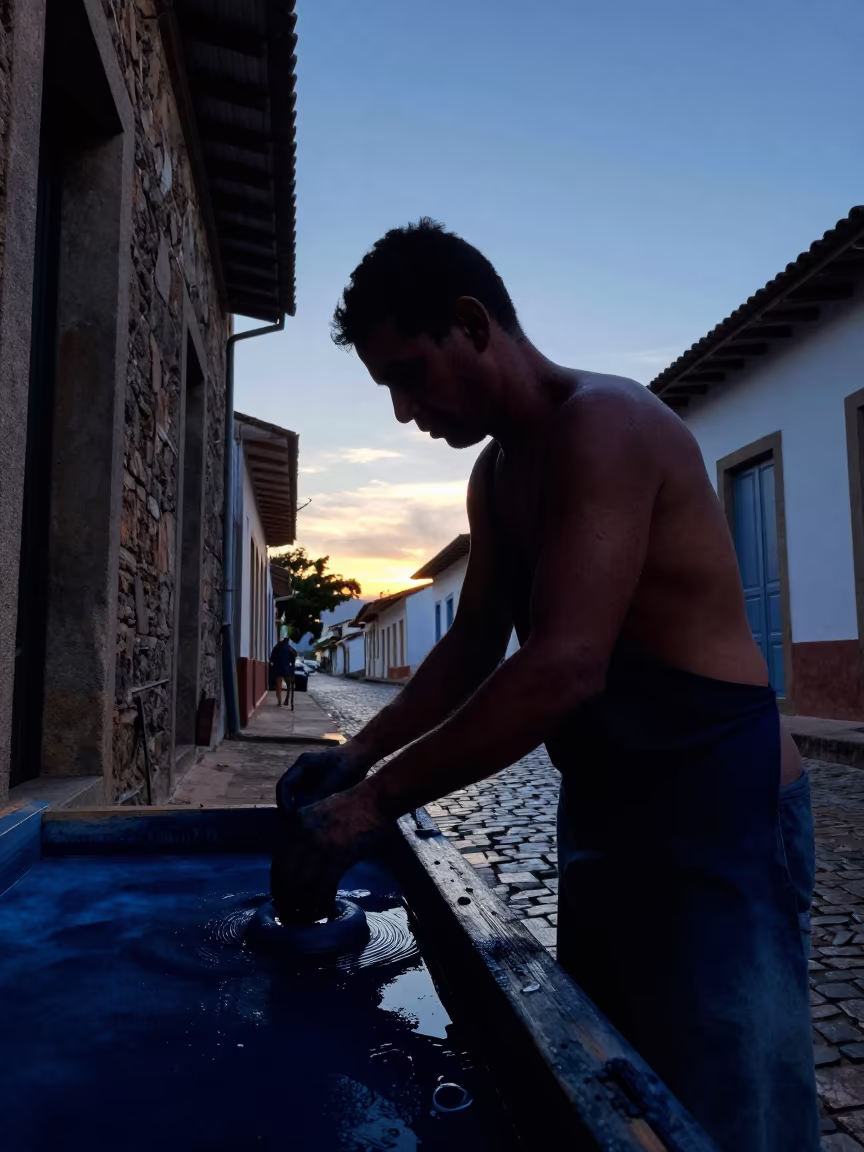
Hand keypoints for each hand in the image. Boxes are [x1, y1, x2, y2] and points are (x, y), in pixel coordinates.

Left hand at [270, 786, 389, 921]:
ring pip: (302, 885)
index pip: (278, 863)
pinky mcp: (339, 855)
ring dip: (304, 907)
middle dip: (287, 901)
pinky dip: (323, 904)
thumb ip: (306, 833)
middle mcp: (304, 835)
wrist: (375, 798)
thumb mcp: (319, 813)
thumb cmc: (353, 806)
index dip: (278, 886)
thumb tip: (302, 861)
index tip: (282, 899)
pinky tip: (328, 912)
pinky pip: (324, 887)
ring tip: (309, 918)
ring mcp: (321, 845)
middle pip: (286, 877)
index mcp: (297, 825)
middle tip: (292, 915)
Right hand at [275, 745, 369, 817]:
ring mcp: (309, 774)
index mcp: (303, 763)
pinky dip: (305, 804)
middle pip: (287, 789)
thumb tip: (298, 808)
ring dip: (296, 806)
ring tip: (299, 822)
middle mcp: (302, 769)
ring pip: (296, 793)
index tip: (289, 816)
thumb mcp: (334, 780)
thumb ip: (316, 793)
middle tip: (291, 823)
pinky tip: (310, 816)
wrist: (361, 755)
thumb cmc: (349, 764)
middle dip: (287, 805)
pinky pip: (306, 794)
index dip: (283, 800)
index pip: (285, 783)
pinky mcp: (316, 781)